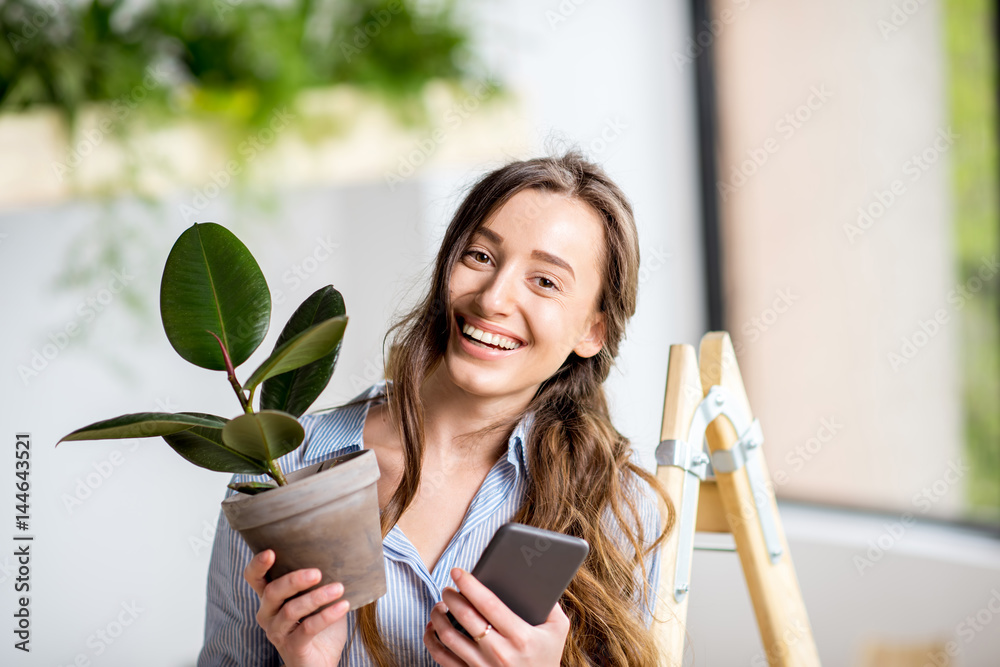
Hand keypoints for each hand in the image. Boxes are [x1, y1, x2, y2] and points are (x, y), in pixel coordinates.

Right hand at [244, 549, 350, 666]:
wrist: (321, 662)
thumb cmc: (318, 625)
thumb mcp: (317, 598)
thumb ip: (319, 579)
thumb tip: (338, 552)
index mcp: (270, 598)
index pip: (254, 578)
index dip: (258, 565)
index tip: (271, 552)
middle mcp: (268, 614)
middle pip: (272, 592)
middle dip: (294, 580)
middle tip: (317, 572)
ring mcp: (277, 632)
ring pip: (290, 610)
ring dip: (316, 597)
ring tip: (339, 588)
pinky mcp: (292, 647)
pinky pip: (307, 629)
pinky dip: (326, 616)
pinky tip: (343, 606)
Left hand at [423, 567, 569, 665]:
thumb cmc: (547, 658)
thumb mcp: (558, 630)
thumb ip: (551, 604)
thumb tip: (536, 577)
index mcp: (520, 636)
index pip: (487, 603)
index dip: (469, 584)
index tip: (457, 572)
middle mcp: (499, 652)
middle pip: (465, 616)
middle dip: (451, 597)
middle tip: (448, 588)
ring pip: (449, 637)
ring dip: (438, 617)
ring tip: (439, 606)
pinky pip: (442, 658)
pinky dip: (432, 641)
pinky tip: (432, 629)